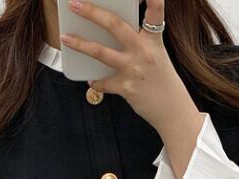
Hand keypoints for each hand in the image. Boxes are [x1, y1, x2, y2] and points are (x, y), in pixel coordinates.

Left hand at [60, 0, 200, 133]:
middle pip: (115, 25)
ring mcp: (133, 69)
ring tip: (66, 38)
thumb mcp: (156, 54)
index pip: (155, 10)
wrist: (172, 109)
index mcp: (153, 39)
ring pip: (100, 52)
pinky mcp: (126, 87)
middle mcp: (143, 51)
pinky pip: (103, 82)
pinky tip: (91, 80)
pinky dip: (96, 82)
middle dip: (92, 12)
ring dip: (80, 44)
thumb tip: (111, 33)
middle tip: (75, 4)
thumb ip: (138, 41)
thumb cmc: (162, 80)